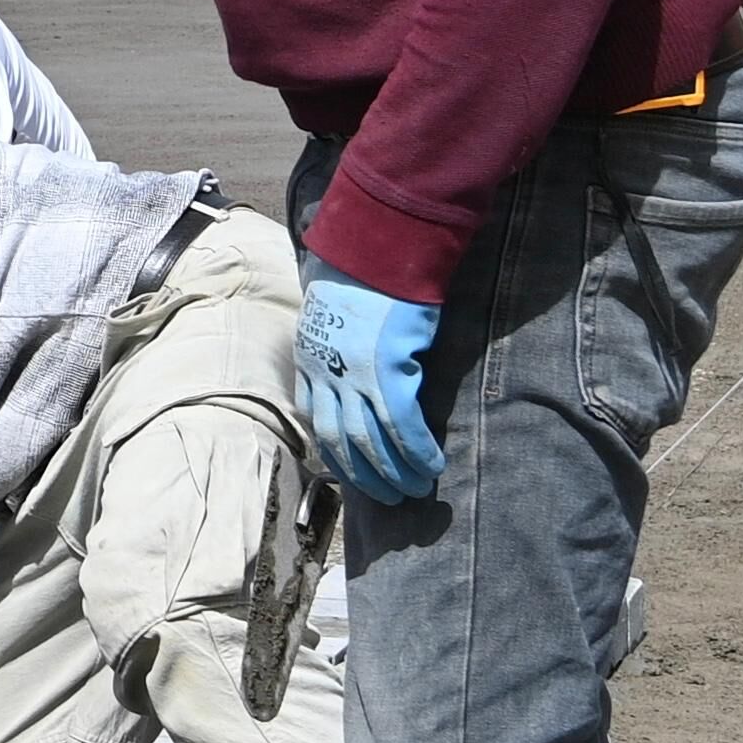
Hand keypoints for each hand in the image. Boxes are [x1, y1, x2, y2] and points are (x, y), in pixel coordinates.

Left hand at [293, 256, 444, 504]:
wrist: (376, 245)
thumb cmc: (361, 270)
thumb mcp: (335, 311)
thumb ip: (340, 341)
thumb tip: (357, 361)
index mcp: (310, 356)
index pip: (315, 416)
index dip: (333, 447)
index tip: (349, 468)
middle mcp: (325, 371)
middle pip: (339, 438)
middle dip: (363, 473)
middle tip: (386, 497)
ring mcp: (353, 374)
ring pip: (369, 440)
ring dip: (392, 472)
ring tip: (413, 491)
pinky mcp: (386, 370)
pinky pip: (401, 424)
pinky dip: (416, 451)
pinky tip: (431, 467)